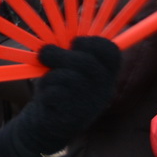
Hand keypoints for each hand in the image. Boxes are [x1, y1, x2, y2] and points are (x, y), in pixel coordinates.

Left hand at [16, 37, 121, 156]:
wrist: (46, 128)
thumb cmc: (57, 92)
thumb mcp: (66, 71)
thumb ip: (68, 52)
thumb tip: (58, 27)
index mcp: (105, 76)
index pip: (111, 52)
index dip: (93, 42)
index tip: (75, 41)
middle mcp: (102, 90)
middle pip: (87, 64)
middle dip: (62, 55)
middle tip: (46, 53)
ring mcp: (89, 104)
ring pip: (70, 78)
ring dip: (51, 73)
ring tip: (45, 77)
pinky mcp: (72, 116)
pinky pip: (57, 93)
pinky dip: (46, 90)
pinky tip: (46, 96)